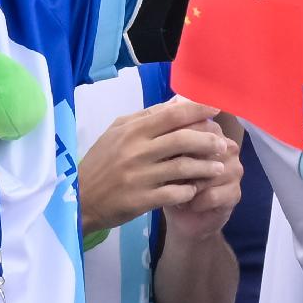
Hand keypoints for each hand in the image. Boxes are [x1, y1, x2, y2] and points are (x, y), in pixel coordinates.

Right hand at [76, 97, 242, 232]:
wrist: (79, 199)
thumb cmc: (101, 162)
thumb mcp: (116, 133)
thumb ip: (146, 117)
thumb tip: (177, 102)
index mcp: (132, 131)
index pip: (172, 114)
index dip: (198, 110)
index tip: (217, 109)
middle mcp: (136, 151)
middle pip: (183, 140)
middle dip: (209, 141)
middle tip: (223, 145)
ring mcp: (139, 176)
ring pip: (183, 168)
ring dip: (206, 168)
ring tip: (219, 168)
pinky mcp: (141, 200)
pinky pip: (175, 193)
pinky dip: (190, 191)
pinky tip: (196, 189)